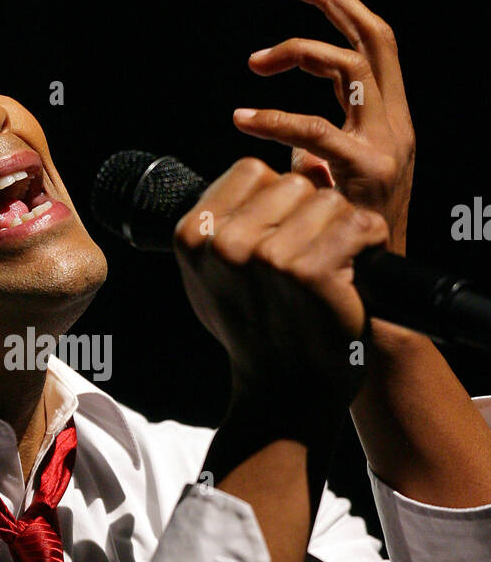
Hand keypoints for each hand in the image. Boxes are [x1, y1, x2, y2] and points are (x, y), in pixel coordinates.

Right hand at [174, 157, 389, 415]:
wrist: (285, 390)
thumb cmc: (254, 329)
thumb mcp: (211, 277)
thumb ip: (219, 225)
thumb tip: (250, 175)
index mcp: (192, 235)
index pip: (251, 171)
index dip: (277, 203)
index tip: (279, 243)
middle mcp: (224, 244)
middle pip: (292, 183)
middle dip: (310, 216)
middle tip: (305, 266)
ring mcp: (266, 257)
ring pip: (328, 200)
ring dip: (341, 232)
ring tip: (327, 274)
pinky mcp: (309, 273)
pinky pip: (358, 225)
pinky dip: (369, 246)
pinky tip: (351, 276)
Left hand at [233, 0, 414, 254]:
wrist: (373, 294)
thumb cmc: (342, 243)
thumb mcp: (327, 183)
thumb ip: (310, 153)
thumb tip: (273, 140)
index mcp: (387, 121)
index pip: (372, 46)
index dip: (339, 7)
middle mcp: (396, 125)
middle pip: (374, 39)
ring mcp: (388, 146)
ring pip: (353, 69)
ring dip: (300, 52)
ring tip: (255, 63)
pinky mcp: (370, 174)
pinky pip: (318, 133)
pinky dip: (276, 121)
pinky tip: (243, 121)